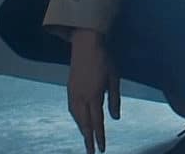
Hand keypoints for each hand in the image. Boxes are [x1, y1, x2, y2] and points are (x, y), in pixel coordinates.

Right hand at [68, 29, 120, 153]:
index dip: (99, 137)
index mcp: (94, 95)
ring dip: (81, 128)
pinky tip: (78, 118)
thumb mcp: (114, 78)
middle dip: (87, 138)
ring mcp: (74, 90)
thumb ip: (114, 99)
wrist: (85, 42)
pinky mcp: (70, 85)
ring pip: (76, 115)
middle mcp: (82, 95)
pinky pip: (71, 107)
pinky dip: (75, 117)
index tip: (101, 150)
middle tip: (90, 152)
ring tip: (86, 137)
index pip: (97, 121)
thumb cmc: (103, 58)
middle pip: (84, 122)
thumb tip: (115, 117)